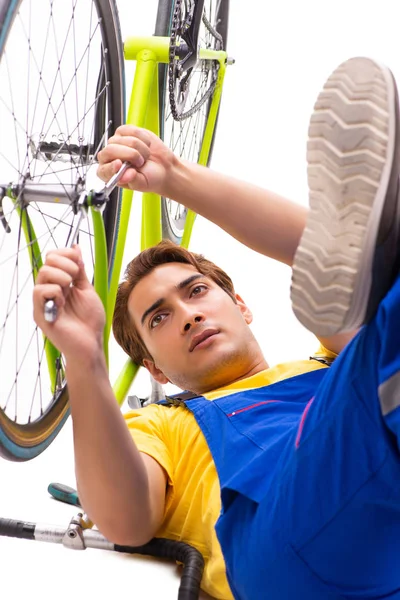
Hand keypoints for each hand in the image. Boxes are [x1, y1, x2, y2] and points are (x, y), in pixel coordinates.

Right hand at [33, 246, 105, 361]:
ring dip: (61, 276)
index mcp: (59, 284)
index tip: (78, 260)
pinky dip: (54, 291)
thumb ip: (80, 270)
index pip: (52, 258)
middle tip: (75, 277)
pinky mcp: (41, 314)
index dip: (65, 254)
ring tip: (70, 288)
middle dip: (65, 263)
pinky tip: (63, 302)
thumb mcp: (86, 289)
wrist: (91, 344)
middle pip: (47, 262)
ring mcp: (43, 303)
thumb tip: (76, 247)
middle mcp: (49, 291)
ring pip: (42, 274)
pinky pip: (38, 292)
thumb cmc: (90, 321)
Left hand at [97, 125, 177, 194]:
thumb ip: (133, 180)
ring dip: (140, 148)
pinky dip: (143, 138)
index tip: (119, 164)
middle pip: (111, 149)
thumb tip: (126, 176)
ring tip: (144, 156)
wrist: (162, 167)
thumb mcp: (142, 183)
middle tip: (140, 162)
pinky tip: (145, 145)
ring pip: (125, 139)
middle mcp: (109, 157)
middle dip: (130, 155)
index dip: (111, 166)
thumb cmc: (149, 177)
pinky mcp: (125, 132)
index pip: (103, 169)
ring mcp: (116, 142)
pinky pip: (132, 130)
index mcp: (109, 173)